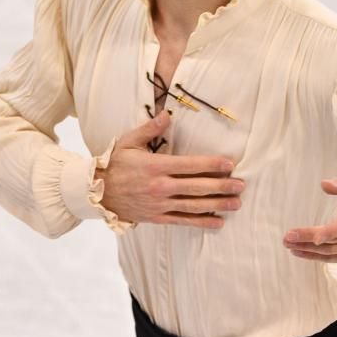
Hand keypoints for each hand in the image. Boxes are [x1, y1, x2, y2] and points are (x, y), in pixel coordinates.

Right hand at [94, 111, 244, 228]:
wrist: (96, 192)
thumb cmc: (114, 164)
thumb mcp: (129, 141)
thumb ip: (150, 128)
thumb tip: (168, 114)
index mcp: (156, 166)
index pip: (190, 165)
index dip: (212, 165)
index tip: (229, 164)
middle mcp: (160, 187)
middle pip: (197, 187)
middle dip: (222, 186)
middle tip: (241, 185)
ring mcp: (160, 204)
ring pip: (194, 205)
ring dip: (217, 204)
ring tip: (236, 203)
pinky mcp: (157, 218)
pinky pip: (183, 221)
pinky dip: (201, 222)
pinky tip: (217, 221)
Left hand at [282, 176, 336, 262]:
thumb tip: (324, 184)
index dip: (330, 232)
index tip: (313, 236)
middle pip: (335, 240)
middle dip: (309, 239)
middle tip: (287, 237)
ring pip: (332, 251)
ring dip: (308, 249)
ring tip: (288, 244)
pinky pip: (333, 258)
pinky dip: (315, 257)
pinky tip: (298, 252)